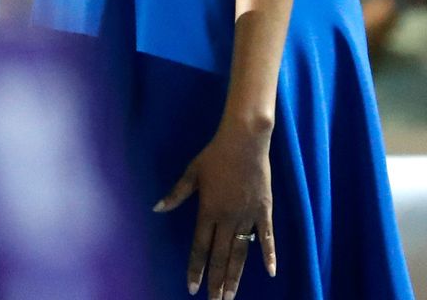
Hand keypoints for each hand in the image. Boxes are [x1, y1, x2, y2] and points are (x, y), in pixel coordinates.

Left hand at [155, 123, 277, 298]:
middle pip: (220, 256)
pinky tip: (270, 272)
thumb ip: (176, 194)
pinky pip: (266, 237)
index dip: (195, 268)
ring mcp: (247, 216)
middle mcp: (227, 218)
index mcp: (208, 211)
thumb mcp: (191, 172)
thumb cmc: (215, 155)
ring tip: (231, 295)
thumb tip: (157, 208)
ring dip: (235, 276)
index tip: (191, 287)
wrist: (245, 141)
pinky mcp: (264, 211)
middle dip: (217, 282)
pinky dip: (269, 254)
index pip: (199, 247)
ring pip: (241, 253)